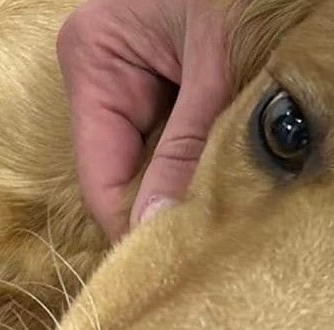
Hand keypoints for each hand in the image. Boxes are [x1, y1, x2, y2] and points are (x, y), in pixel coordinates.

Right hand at [58, 0, 233, 240]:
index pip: (101, 175)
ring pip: (159, 164)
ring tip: (233, 215)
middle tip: (215, 249)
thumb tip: (158, 226)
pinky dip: (210, 163)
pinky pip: (185, 144)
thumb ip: (187, 148)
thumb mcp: (217, 66)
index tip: (173, 270)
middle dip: (169, 207)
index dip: (133, 228)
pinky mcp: (179, 84)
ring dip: (195, 187)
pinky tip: (238, 181)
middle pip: (129, 173)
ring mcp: (144, 78)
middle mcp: (110, 70)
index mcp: (96, 56)